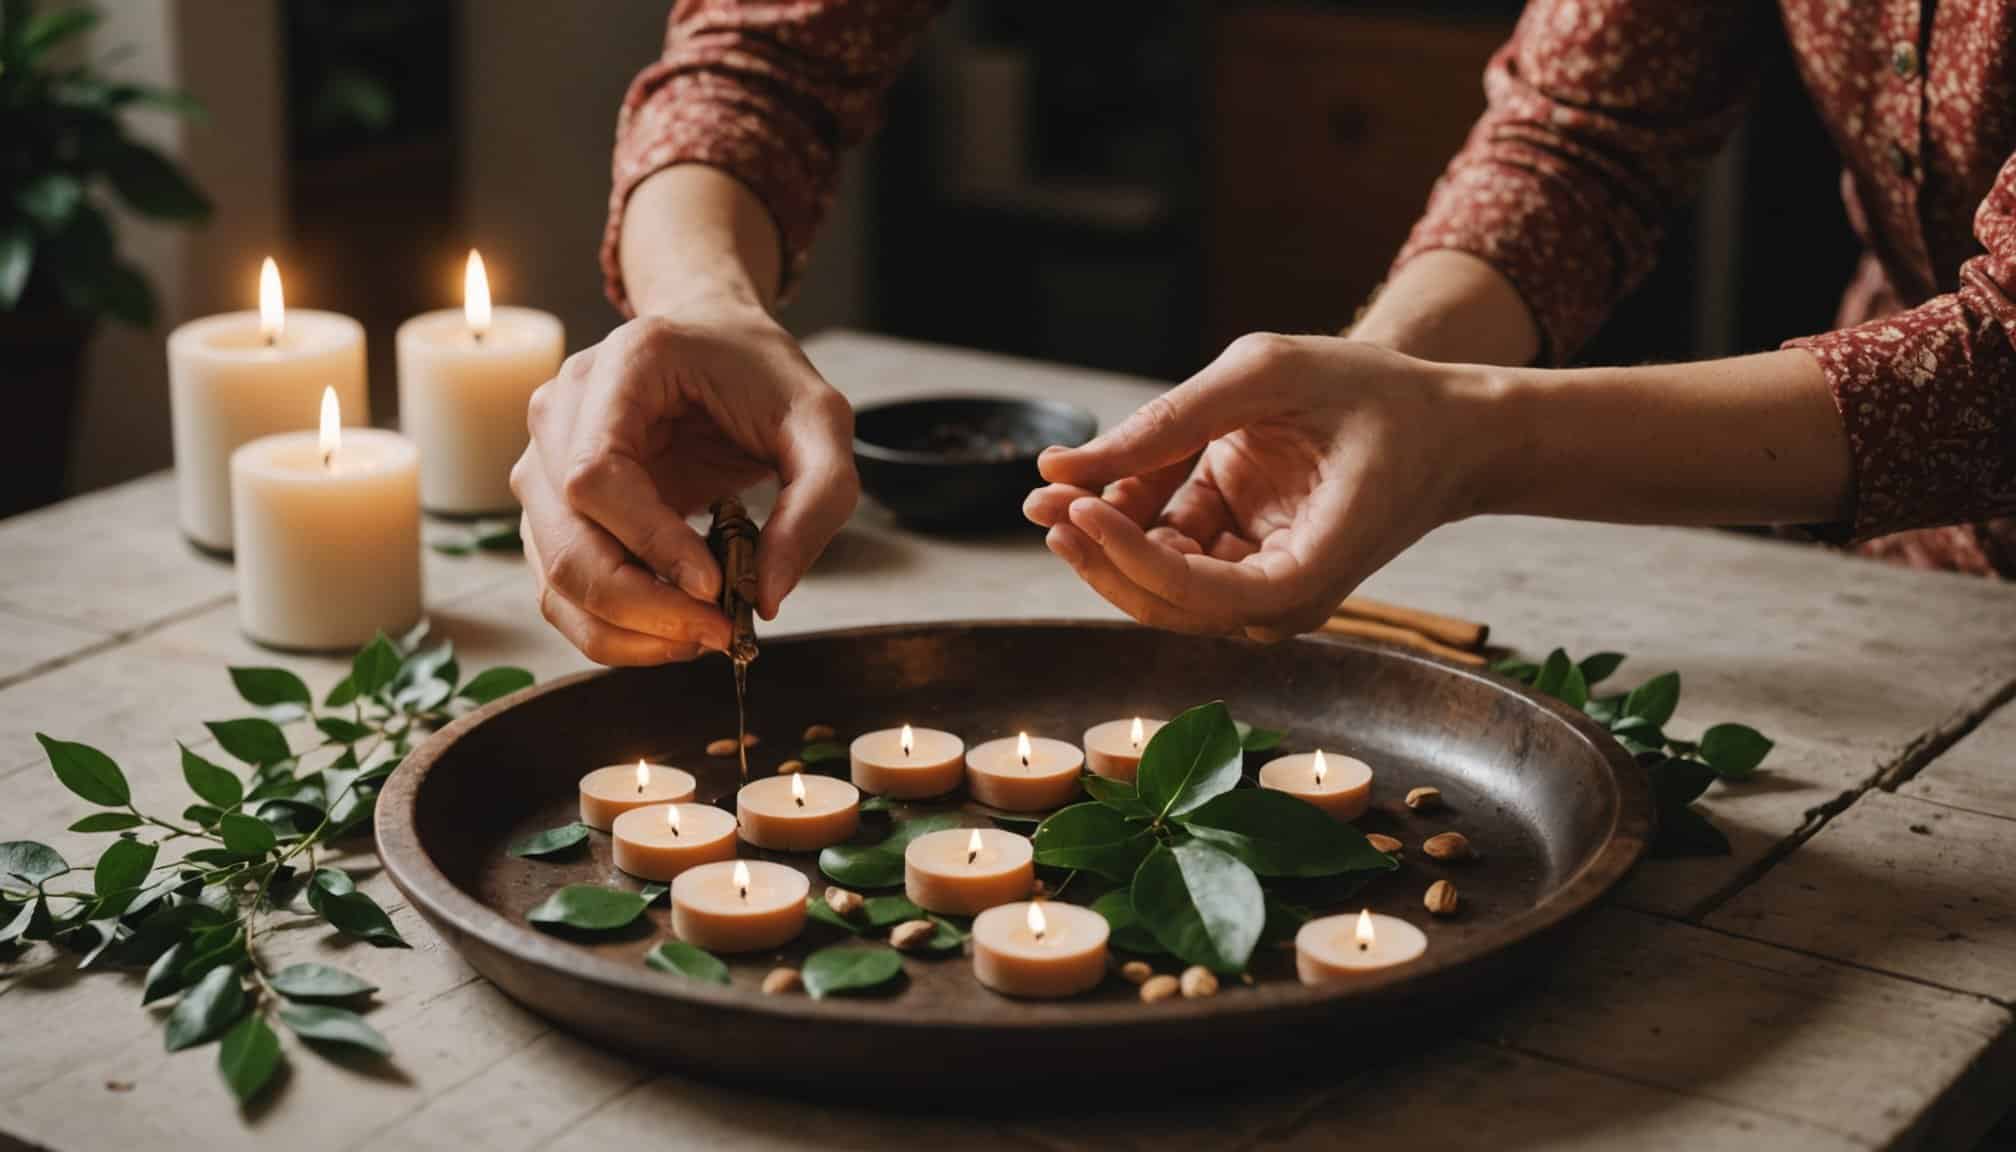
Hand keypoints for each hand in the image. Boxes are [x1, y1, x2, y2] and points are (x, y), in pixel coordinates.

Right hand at [512, 300, 857, 665]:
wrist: (718, 344)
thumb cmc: (762, 375)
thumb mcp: (821, 422)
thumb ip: (816, 501)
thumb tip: (767, 596)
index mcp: (620, 368)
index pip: (596, 476)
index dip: (651, 542)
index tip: (715, 585)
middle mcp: (560, 411)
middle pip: (566, 540)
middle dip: (642, 606)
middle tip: (720, 632)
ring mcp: (545, 462)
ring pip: (555, 578)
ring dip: (628, 631)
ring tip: (705, 634)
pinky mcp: (552, 510)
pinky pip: (562, 590)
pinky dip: (615, 629)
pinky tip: (674, 628)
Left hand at [1024, 334, 1495, 640]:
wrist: (1444, 423)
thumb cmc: (1377, 395)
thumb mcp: (1270, 374)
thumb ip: (1171, 417)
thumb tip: (1065, 469)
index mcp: (1311, 570)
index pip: (1206, 593)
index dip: (1134, 559)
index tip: (1081, 508)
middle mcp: (1283, 597)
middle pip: (1169, 603)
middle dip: (1099, 556)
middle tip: (1041, 503)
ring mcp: (1263, 584)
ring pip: (1162, 583)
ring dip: (1104, 540)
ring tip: (1051, 492)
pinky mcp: (1245, 559)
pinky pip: (1175, 551)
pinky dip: (1133, 519)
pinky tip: (1097, 483)